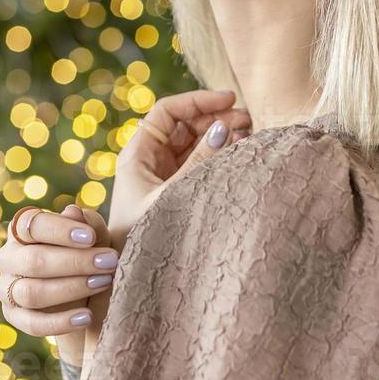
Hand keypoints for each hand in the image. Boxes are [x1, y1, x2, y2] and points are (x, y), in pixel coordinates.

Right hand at [0, 203, 118, 367]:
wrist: (87, 293)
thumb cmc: (89, 251)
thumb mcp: (94, 235)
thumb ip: (87, 223)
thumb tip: (73, 211)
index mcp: (23, 228)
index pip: (33, 225)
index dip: (61, 230)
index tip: (90, 238)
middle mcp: (9, 256)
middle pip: (34, 260)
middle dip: (75, 262)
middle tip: (109, 262)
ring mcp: (7, 288)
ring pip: (32, 292)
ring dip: (71, 288)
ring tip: (103, 282)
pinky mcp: (13, 316)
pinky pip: (32, 324)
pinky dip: (60, 322)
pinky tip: (86, 317)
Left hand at [107, 88, 251, 252]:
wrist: (129, 279)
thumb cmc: (142, 238)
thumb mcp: (170, 196)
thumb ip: (198, 163)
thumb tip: (224, 128)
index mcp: (138, 154)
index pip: (168, 111)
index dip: (198, 101)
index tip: (229, 100)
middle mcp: (149, 159)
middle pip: (184, 123)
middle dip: (215, 116)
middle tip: (247, 119)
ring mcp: (163, 174)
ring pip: (195, 142)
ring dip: (221, 134)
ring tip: (248, 134)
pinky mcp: (175, 190)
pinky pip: (199, 162)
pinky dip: (219, 155)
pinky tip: (239, 153)